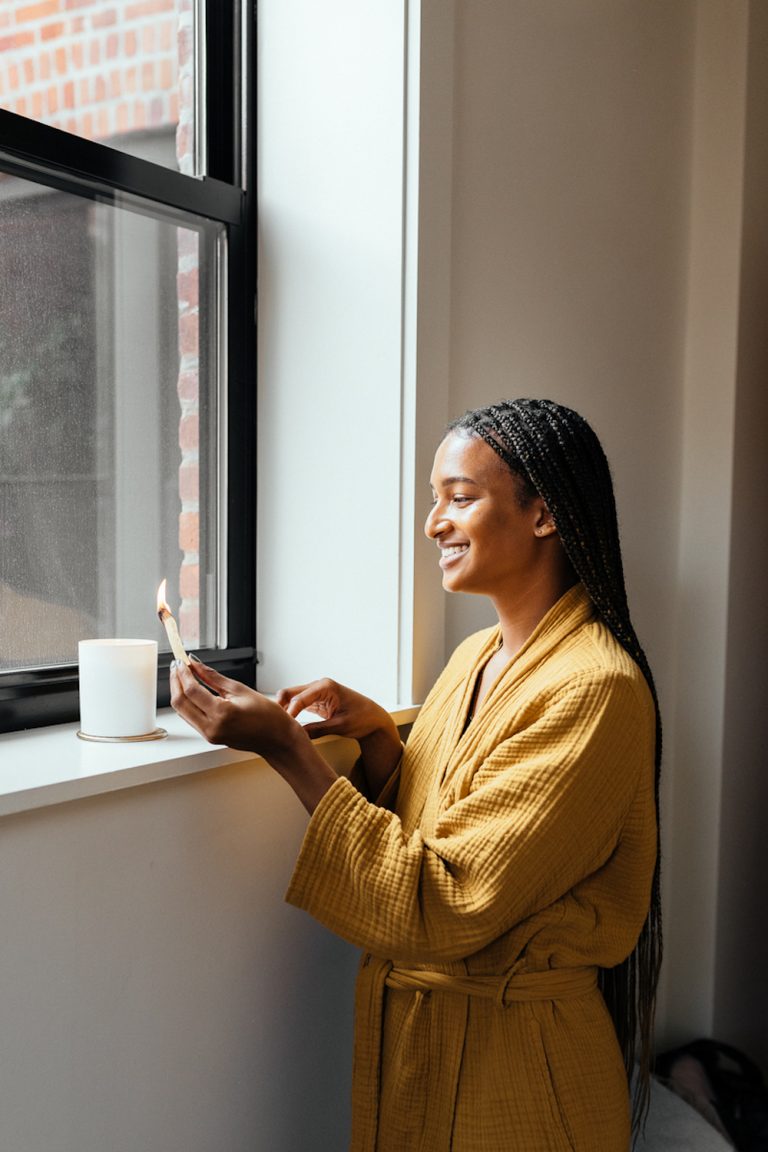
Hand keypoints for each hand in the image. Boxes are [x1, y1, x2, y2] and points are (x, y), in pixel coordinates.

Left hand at [170, 661, 337, 813]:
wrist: (277, 739)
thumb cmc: (267, 715)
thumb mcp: (240, 689)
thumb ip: (213, 677)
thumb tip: (195, 664)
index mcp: (222, 714)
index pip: (192, 691)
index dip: (183, 674)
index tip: (181, 661)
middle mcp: (212, 727)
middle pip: (180, 703)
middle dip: (175, 682)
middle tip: (176, 665)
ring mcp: (209, 735)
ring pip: (182, 711)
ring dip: (179, 692)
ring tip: (182, 675)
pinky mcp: (210, 737)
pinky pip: (190, 718)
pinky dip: (187, 703)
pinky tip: (190, 690)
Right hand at [276, 678, 402, 798]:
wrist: (374, 718)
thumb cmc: (362, 718)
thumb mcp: (340, 726)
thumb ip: (318, 729)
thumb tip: (298, 736)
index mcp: (326, 687)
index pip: (299, 698)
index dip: (289, 713)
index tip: (283, 727)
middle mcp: (319, 686)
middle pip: (290, 693)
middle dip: (281, 707)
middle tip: (274, 725)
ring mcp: (316, 692)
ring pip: (292, 698)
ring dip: (284, 710)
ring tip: (277, 727)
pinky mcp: (316, 701)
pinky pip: (298, 704)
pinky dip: (291, 713)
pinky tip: (286, 725)